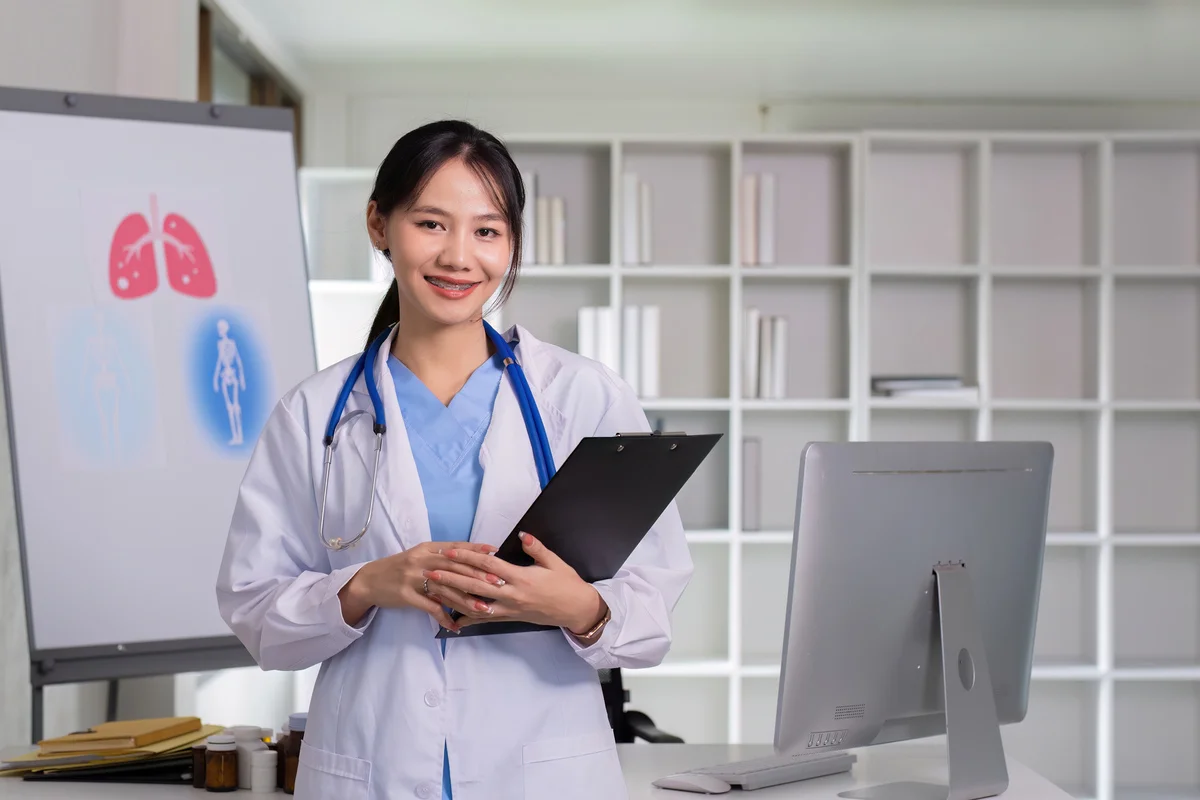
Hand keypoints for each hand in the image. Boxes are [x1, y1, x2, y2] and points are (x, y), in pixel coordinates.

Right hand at [338, 541, 504, 631]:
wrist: (370, 581)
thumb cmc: (399, 568)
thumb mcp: (419, 556)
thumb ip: (441, 557)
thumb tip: (469, 560)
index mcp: (427, 548)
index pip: (456, 548)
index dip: (476, 550)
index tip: (495, 553)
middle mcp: (421, 560)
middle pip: (454, 567)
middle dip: (478, 576)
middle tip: (497, 583)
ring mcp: (413, 578)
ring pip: (446, 589)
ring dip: (466, 601)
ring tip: (483, 609)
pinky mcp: (407, 596)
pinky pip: (430, 608)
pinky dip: (444, 618)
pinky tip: (455, 627)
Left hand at [424, 532, 607, 634]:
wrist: (576, 610)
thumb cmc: (567, 584)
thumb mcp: (555, 562)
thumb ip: (536, 548)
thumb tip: (522, 535)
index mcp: (521, 578)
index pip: (489, 566)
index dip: (468, 558)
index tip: (450, 552)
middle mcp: (511, 595)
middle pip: (476, 586)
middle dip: (452, 579)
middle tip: (431, 572)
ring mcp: (509, 609)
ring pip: (476, 606)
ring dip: (454, 599)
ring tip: (435, 593)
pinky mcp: (510, 618)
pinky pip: (485, 619)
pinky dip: (468, 618)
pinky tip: (452, 618)